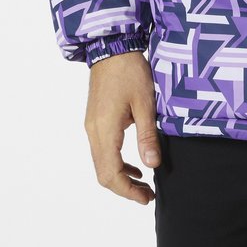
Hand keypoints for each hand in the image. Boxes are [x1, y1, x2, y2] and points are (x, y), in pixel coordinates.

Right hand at [83, 49, 160, 204]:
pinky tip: (135, 165)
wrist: (112, 49)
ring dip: (121, 177)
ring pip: (102, 163)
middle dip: (125, 189)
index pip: (110, 173)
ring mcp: (92, 126)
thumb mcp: (145, 103)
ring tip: (144, 184)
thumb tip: (153, 166)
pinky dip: (117, 163)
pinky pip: (103, 150)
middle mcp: (94, 132)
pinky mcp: (96, 120)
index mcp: (105, 130)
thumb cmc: (130, 72)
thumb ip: (147, 136)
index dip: (128, 191)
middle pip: (103, 173)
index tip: (146, 198)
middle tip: (148, 196)